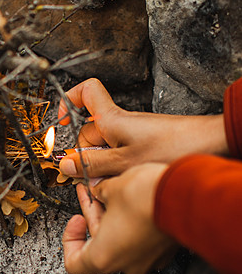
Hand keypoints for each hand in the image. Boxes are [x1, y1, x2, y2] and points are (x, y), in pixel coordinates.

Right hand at [58, 78, 226, 178]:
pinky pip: (121, 155)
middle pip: (89, 130)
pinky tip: (127, 181)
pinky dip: (118, 168)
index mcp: (112, 118)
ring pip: (105, 147)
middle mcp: (121, 122)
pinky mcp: (146, 145)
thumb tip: (66, 165)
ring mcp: (134, 134)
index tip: (61, 121)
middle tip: (87, 176)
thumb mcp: (124, 163)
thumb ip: (93, 164)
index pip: (85, 92)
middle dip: (84, 153)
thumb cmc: (173, 149)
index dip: (68, 101)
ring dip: (102, 165)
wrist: (211, 147)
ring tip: (112, 182)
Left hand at [63, 163, 176, 273]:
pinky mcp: (162, 250)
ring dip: (112, 217)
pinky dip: (131, 221)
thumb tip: (98, 190)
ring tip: (110, 190)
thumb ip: (98, 193)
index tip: (75, 221)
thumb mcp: (111, 188)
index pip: (74, 263)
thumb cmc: (147, 196)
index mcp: (103, 257)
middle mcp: (125, 264)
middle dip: (94, 217)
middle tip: (91, 194)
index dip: (70, 240)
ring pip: (119, 240)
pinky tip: (129, 198)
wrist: (187, 196)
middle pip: (98, 246)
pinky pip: (139, 238)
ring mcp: (147, 259)